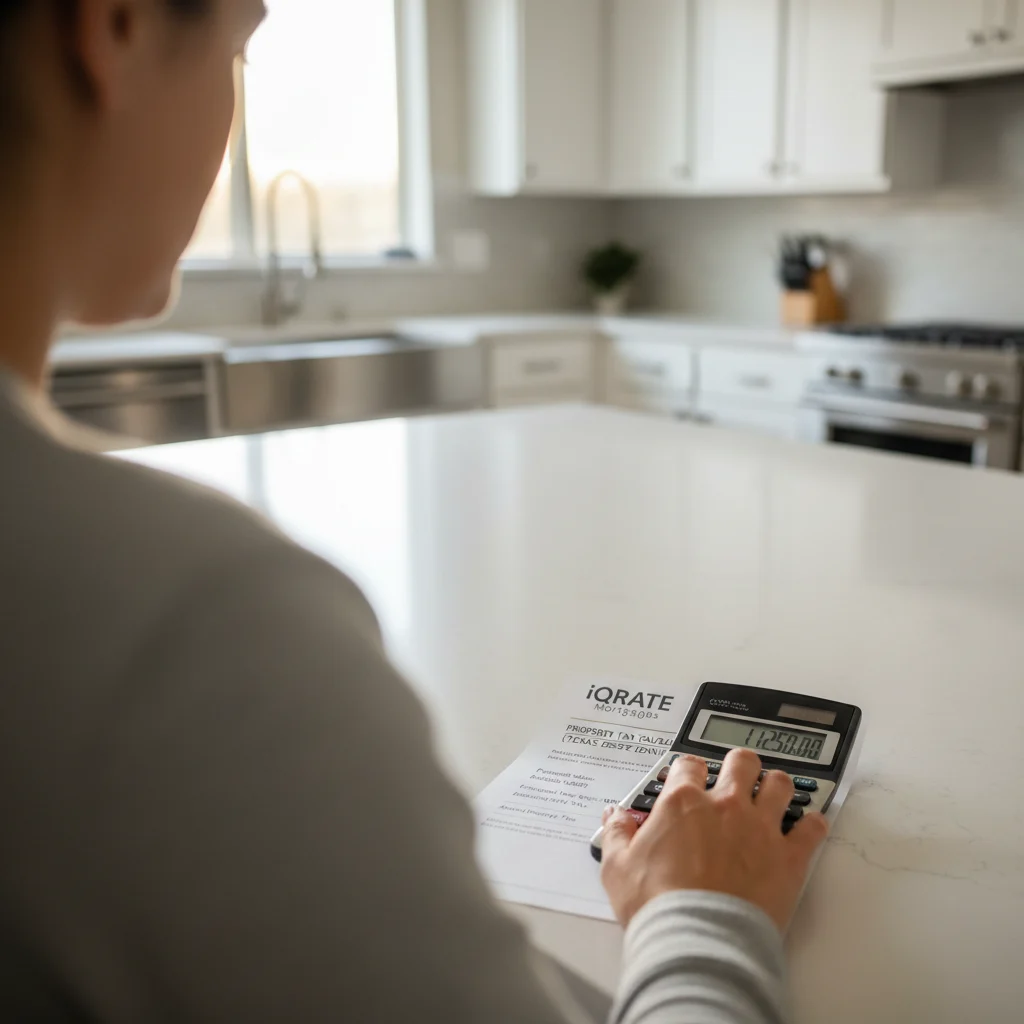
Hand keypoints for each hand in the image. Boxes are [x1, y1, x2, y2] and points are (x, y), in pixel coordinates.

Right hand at [600, 749, 828, 931]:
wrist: (698, 940)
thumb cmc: (658, 905)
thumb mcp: (617, 867)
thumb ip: (615, 834)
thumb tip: (613, 815)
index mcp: (683, 803)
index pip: (689, 765)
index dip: (689, 769)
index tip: (688, 779)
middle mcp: (724, 806)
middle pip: (741, 763)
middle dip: (739, 766)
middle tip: (736, 777)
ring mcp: (760, 829)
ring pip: (779, 785)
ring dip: (776, 786)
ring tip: (772, 793)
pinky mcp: (788, 858)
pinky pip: (811, 829)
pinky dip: (812, 825)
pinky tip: (808, 826)